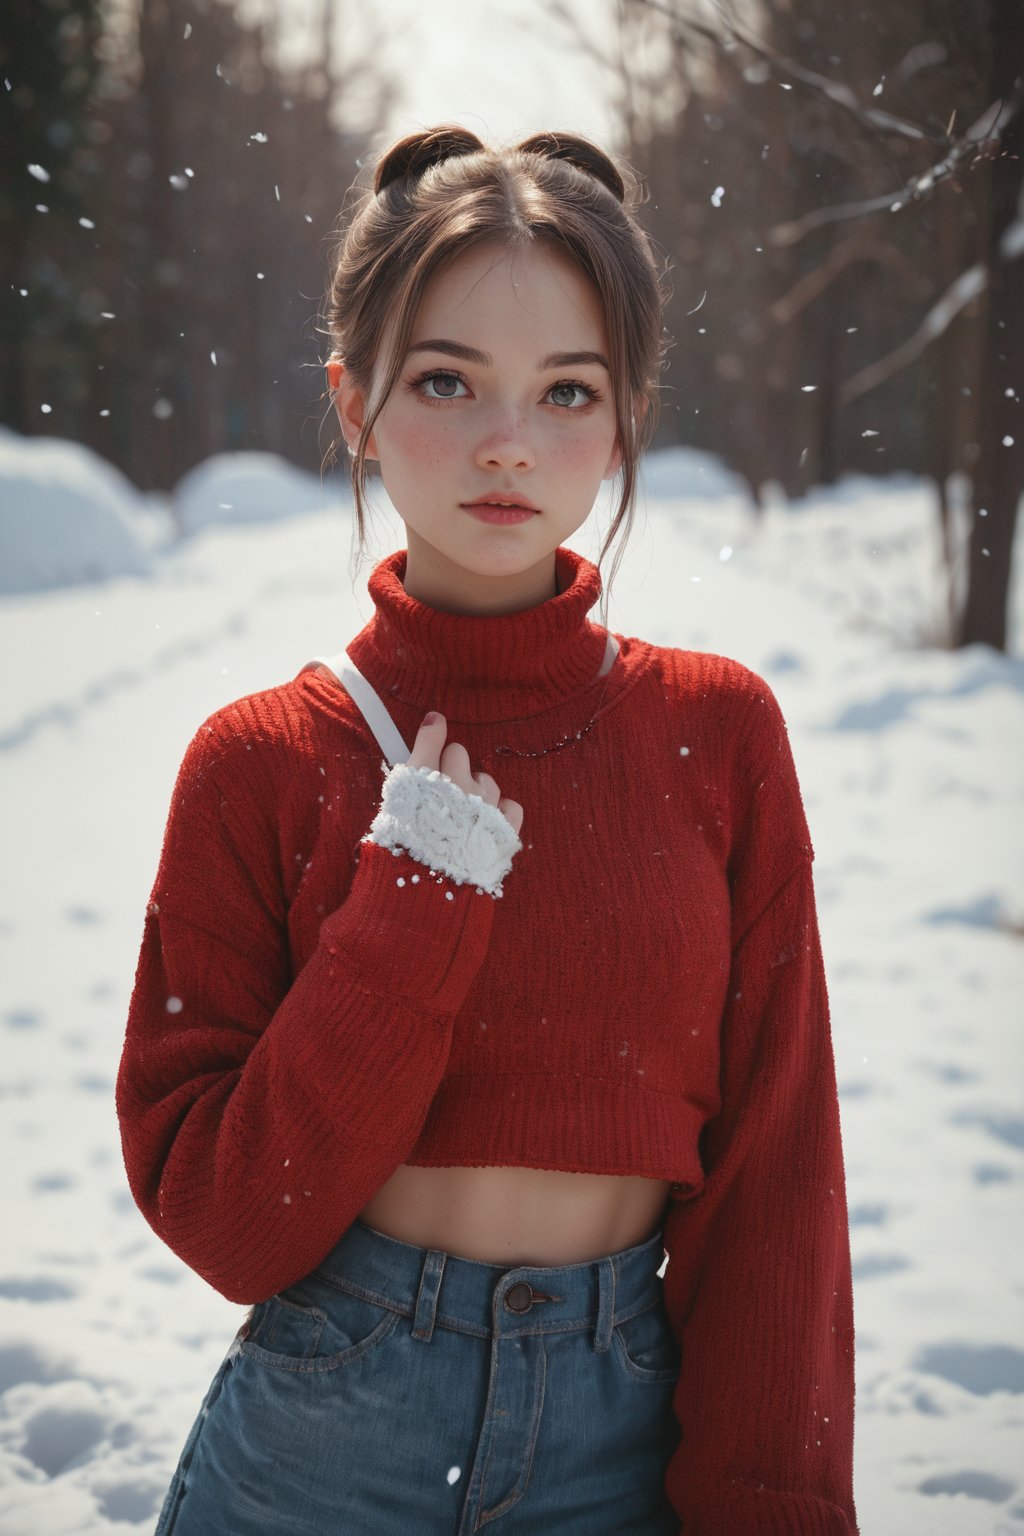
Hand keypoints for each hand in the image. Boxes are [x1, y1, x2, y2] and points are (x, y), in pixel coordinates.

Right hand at [410, 713, 523, 837]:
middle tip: (442, 795)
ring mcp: (485, 809)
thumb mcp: (402, 791)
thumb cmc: (409, 837)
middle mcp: (461, 789)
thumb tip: (435, 717)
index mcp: (430, 780)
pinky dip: (502, 811)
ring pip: (486, 782)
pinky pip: (512, 807)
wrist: (429, 883)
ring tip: (463, 813)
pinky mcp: (503, 830)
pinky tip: (489, 820)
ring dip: (477, 792)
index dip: (434, 747)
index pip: (436, 742)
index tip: (434, 745)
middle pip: (459, 756)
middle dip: (453, 770)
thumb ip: (422, 748)